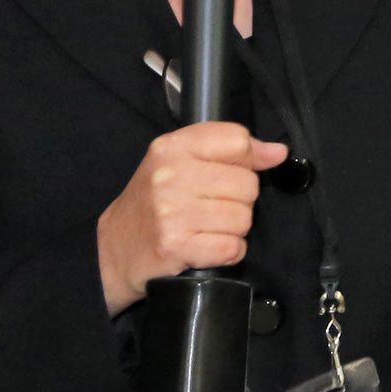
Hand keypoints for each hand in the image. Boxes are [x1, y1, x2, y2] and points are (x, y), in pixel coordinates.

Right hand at [96, 122, 287, 314]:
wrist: (113, 249)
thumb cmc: (154, 203)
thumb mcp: (180, 162)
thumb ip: (229, 150)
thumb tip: (277, 152)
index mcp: (172, 147)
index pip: (237, 140)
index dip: (247, 160)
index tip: (233, 172)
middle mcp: (170, 175)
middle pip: (247, 184)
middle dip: (238, 201)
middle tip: (211, 208)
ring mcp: (172, 211)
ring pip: (243, 218)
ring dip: (232, 229)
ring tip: (205, 228)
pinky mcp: (176, 245)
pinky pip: (232, 247)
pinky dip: (227, 252)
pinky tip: (205, 247)